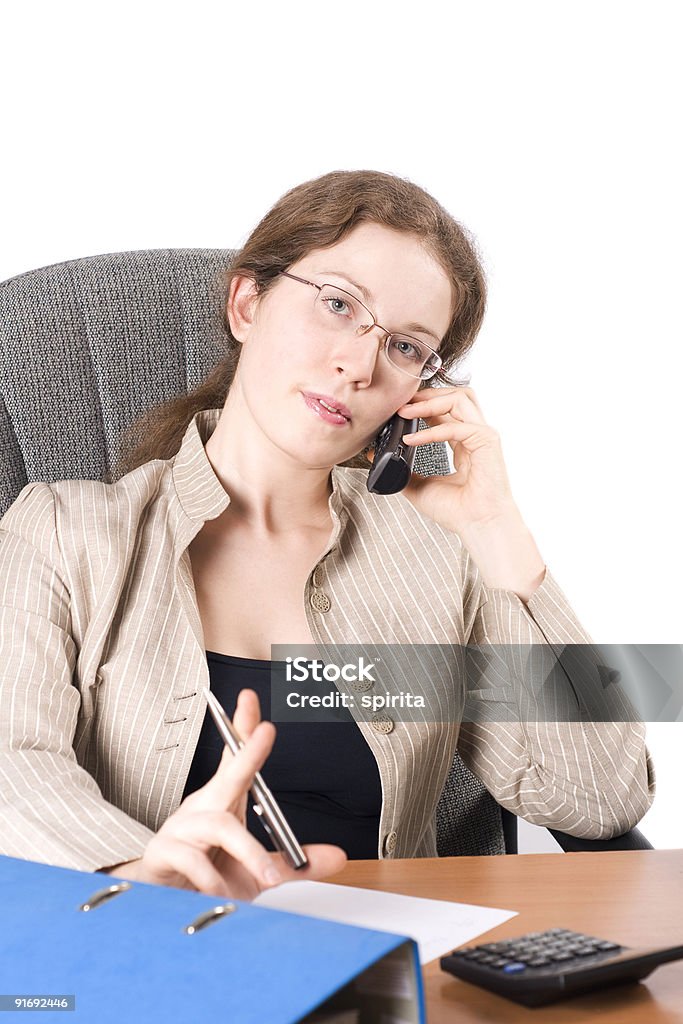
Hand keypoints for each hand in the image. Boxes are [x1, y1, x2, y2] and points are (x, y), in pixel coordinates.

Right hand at [106, 689, 346, 897]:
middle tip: (266, 731)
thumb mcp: (256, 874)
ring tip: (263, 877)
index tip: (251, 699)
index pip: (234, 760)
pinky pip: (190, 858)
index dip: (243, 728)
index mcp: (223, 804)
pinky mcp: (163, 854)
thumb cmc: (204, 882)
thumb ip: (294, 864)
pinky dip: (211, 879)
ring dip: (248, 852)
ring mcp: (181, 829)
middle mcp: (202, 809)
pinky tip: (218, 892)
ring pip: (218, 825)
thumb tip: (337, 857)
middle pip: (227, 775)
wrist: (164, 910)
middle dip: (248, 753)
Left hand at [368, 386, 545, 599]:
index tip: (398, 408)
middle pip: (456, 395)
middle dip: (427, 394)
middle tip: (400, 403)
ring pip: (460, 399)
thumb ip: (403, 469)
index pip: (446, 409)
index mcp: (464, 442)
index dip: (422, 403)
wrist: (478, 526)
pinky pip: (457, 426)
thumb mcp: (420, 486)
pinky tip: (411, 440)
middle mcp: (475, 435)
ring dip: (430, 402)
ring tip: (405, 412)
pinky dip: (431, 431)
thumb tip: (375, 457)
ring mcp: (483, 436)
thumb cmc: (458, 511)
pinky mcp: (487, 442)